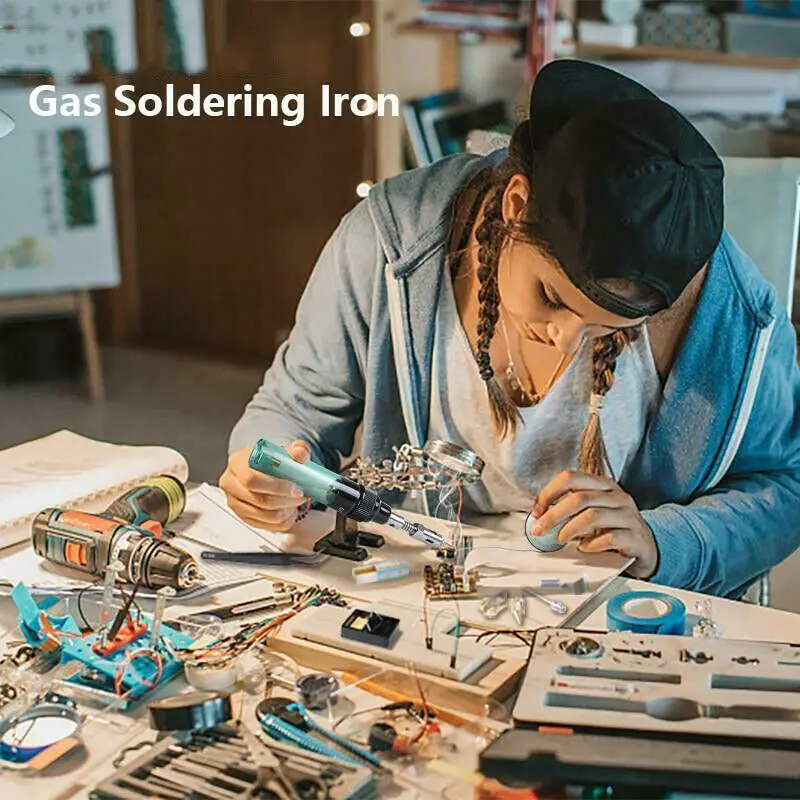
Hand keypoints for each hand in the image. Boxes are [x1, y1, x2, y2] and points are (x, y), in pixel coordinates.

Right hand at [219, 440, 309, 531]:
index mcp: (237, 462)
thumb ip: (296, 450)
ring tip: (296, 502)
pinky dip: (282, 521)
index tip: (295, 487)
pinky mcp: (243, 517)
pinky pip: (266, 526)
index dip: (276, 486)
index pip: (251, 479)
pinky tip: (289, 510)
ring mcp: (235, 502)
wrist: (264, 470)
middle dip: (286, 500)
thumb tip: (300, 455)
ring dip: (286, 511)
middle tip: (301, 496)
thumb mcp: (285, 450)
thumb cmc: (271, 460)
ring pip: (264, 515)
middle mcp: (231, 483)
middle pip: (259, 500)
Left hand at [530, 470, 657, 578]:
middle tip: (540, 529)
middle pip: (579, 498)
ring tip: (560, 539)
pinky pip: (610, 537)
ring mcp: (628, 515)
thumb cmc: (612, 527)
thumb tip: (540, 517)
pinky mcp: (635, 536)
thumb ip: (570, 510)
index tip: (537, 510)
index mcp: (602, 485)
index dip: (549, 493)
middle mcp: (616, 496)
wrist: (645, 546)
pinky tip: (584, 547)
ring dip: (570, 529)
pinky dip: (592, 544)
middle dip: (554, 515)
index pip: (570, 478)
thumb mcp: (591, 512)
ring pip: (593, 516)